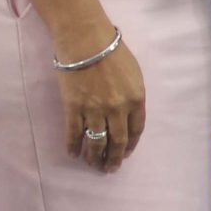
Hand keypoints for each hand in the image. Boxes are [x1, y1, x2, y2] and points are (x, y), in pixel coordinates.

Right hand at [59, 33, 146, 172]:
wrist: (86, 41)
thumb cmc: (113, 53)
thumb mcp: (135, 75)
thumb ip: (133, 97)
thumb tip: (129, 115)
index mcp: (137, 100)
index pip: (136, 131)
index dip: (130, 146)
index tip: (125, 154)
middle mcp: (118, 109)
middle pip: (117, 141)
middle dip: (113, 158)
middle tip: (109, 169)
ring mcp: (95, 110)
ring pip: (95, 141)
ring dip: (94, 157)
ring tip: (93, 165)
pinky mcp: (73, 108)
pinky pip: (74, 133)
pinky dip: (73, 146)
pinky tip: (73, 154)